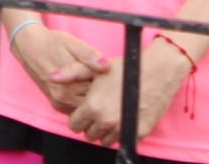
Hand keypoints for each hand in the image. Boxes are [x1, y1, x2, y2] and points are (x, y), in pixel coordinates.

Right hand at [8, 22, 108, 114]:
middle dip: (99, 91)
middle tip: (98, 76)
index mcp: (72, 81)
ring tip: (89, 79)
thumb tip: (106, 66)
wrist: (29, 47)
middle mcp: (64, 96)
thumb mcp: (72, 43)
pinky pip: (76, 108)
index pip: (100, 90)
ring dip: (90, 97)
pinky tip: (81, 86)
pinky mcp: (56, 105)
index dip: (106, 82)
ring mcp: (59, 102)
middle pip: (93, 101)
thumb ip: (90, 55)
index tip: (107, 73)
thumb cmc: (53, 43)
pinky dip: (81, 100)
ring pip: (85, 107)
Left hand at [66, 43, 189, 147]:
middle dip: (90, 125)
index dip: (78, 118)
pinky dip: (121, 133)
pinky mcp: (138, 134)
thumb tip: (51, 77)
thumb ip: (70, 73)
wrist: (157, 72)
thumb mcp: (95, 68)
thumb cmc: (124, 68)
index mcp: (92, 106)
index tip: (84, 112)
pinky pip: (122, 141)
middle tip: (97, 112)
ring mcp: (122, 129)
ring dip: (105, 131)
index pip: (74, 125)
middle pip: (89, 135)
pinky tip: (122, 118)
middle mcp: (105, 121)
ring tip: (110, 115)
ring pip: (105, 141)